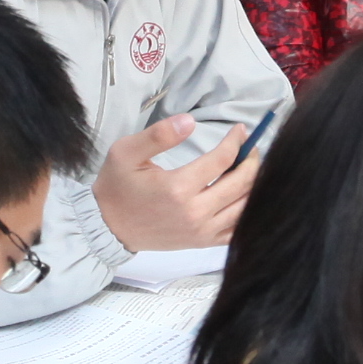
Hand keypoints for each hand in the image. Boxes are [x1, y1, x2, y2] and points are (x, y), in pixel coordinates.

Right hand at [93, 112, 257, 254]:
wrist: (108, 227)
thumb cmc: (117, 186)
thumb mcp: (126, 152)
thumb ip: (159, 135)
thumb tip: (190, 121)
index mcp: (178, 188)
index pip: (222, 159)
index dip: (236, 141)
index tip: (240, 129)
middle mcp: (195, 213)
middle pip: (242, 183)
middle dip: (251, 160)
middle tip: (249, 147)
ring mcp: (201, 231)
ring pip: (245, 207)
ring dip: (254, 184)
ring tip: (249, 168)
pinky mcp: (202, 242)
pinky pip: (237, 230)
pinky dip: (247, 212)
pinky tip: (244, 196)